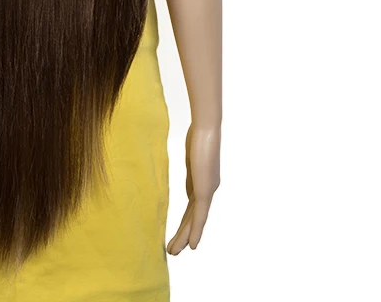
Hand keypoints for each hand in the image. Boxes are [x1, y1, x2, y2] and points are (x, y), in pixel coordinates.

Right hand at [167, 121, 220, 254]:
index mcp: (203, 182)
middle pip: (193, 217)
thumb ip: (191, 165)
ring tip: (173, 252)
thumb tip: (188, 165)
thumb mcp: (191, 153)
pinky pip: (199, 217)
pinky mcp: (206, 192)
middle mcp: (208, 189)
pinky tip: (192, 246)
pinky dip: (195, 232)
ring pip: (194, 221)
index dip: (186, 222)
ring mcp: (208, 191)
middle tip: (173, 249)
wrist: (207, 129)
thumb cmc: (199, 134)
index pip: (193, 207)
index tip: (179, 233)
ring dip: (185, 237)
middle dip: (184, 234)